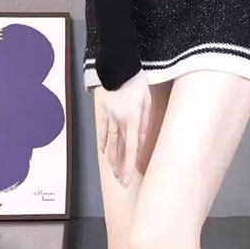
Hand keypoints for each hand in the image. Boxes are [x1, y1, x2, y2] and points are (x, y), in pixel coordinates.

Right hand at [96, 70, 151, 186]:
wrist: (118, 65)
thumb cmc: (137, 83)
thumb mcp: (146, 102)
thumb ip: (145, 125)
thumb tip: (141, 145)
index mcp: (132, 119)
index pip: (131, 149)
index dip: (129, 166)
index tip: (128, 179)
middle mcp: (119, 121)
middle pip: (119, 150)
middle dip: (120, 168)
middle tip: (122, 182)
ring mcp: (109, 117)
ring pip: (110, 143)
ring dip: (112, 159)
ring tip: (114, 173)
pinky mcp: (103, 112)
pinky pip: (102, 130)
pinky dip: (103, 143)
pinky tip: (104, 153)